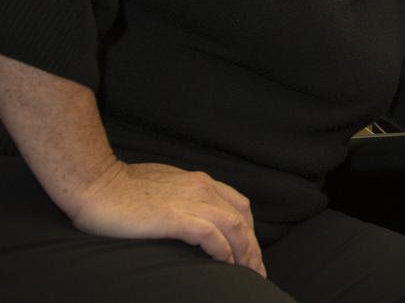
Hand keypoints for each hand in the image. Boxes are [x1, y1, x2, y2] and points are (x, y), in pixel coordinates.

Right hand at [69, 159, 265, 277]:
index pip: (238, 206)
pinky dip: (222, 250)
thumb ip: (182, 198)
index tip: (250, 254)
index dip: (249, 231)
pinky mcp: (174, 217)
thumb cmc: (121, 188)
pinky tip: (224, 265)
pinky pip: (210, 234)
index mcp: (200, 182)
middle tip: (256, 272)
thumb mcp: (163, 187)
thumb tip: (190, 218)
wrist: (95, 183)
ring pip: (233, 227)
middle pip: (241, 219)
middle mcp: (202, 188)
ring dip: (244, 253)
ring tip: (247, 275)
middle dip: (252, 248)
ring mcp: (189, 201)